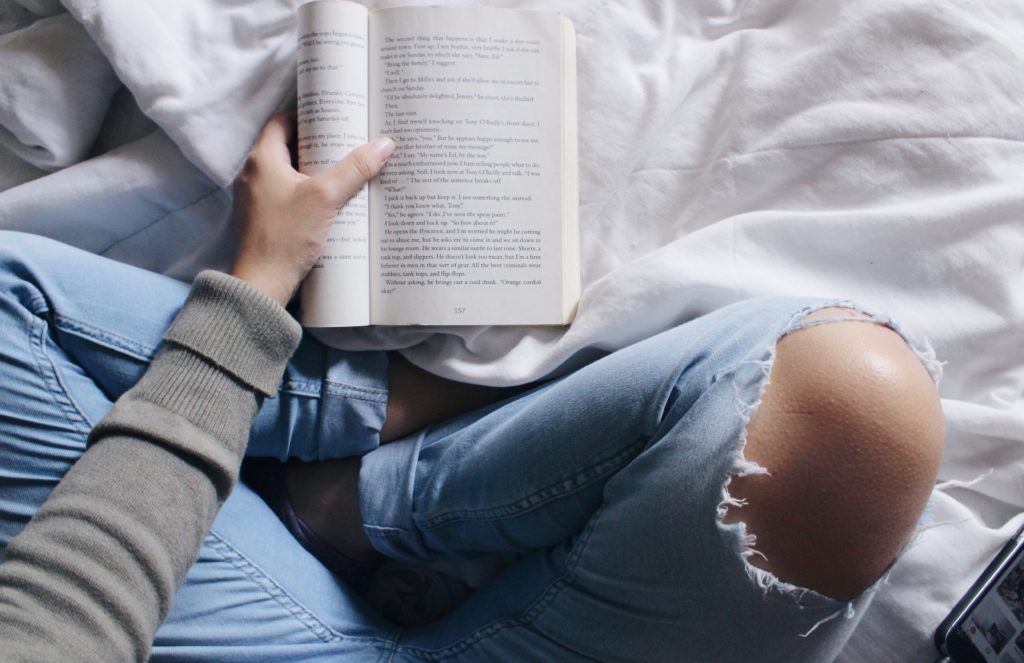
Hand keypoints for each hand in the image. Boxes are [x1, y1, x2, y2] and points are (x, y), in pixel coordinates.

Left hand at [230, 112, 393, 305]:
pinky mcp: (265, 217)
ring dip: (315, 169)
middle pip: (288, 146)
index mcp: (262, 159)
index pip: (283, 121)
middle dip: (318, 143)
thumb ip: (355, 168)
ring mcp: (258, 197)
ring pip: (290, 172)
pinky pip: (289, 193)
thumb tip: (384, 143)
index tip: (334, 117)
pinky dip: (309, 191)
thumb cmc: (286, 236)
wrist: (263, 283)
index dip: (308, 115)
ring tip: (346, 169)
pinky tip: (332, 200)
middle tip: (348, 141)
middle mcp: (254, 173)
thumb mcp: (326, 197)